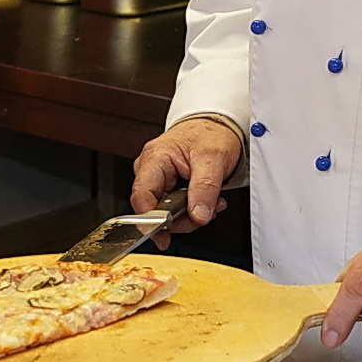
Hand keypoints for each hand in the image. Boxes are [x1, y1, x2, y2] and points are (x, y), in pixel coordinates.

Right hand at [130, 117, 240, 249]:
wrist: (218, 126)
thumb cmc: (211, 133)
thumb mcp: (213, 158)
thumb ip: (205, 188)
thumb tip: (198, 216)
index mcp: (155, 157)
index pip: (142, 196)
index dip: (151, 220)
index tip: (164, 236)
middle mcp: (151, 169)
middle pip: (154, 209)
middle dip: (181, 218)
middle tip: (205, 213)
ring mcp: (159, 178)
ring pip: (166, 213)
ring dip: (191, 215)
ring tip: (212, 202)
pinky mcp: (168, 186)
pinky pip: (174, 208)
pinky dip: (192, 209)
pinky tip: (207, 201)